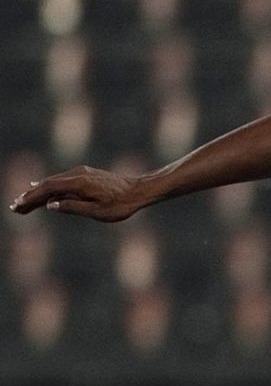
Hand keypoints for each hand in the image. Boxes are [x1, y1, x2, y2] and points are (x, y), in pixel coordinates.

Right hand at [11, 166, 155, 221]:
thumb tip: (51, 205)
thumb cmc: (122, 204)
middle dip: (30, 196)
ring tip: (23, 203)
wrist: (140, 190)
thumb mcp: (98, 212)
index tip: (18, 206)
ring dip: (38, 192)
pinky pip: (62, 181)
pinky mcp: (86, 175)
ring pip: (54, 183)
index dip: (31, 198)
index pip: (48, 189)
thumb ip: (73, 208)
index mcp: (78, 183)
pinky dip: (49, 188)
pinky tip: (40, 190)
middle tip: (15, 207)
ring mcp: (81, 173)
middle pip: (47, 185)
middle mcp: (77, 174)